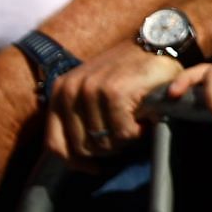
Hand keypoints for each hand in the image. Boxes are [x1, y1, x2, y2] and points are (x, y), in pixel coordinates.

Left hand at [44, 43, 181, 165]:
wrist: (156, 44)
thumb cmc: (127, 73)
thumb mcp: (92, 91)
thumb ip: (78, 118)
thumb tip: (77, 160)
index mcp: (60, 92)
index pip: (55, 145)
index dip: (76, 163)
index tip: (96, 168)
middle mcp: (70, 89)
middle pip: (82, 148)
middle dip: (107, 149)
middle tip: (125, 133)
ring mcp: (91, 90)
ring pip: (103, 143)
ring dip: (124, 140)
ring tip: (135, 122)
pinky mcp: (114, 92)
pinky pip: (123, 134)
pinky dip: (138, 132)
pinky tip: (144, 118)